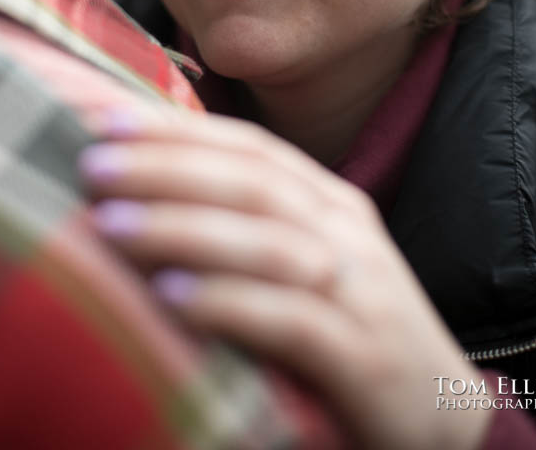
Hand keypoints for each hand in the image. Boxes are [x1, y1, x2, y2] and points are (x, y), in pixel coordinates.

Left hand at [80, 109, 492, 449]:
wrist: (442, 418)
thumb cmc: (347, 333)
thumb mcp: (301, 267)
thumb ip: (245, 230)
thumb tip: (144, 200)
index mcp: (330, 202)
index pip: (250, 147)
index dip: (179, 129)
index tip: (106, 117)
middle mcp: (345, 231)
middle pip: (254, 182)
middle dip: (169, 167)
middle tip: (93, 162)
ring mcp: (360, 289)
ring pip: (268, 241)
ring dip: (184, 227)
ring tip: (110, 223)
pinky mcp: (364, 355)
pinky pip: (292, 320)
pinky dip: (229, 303)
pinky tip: (171, 297)